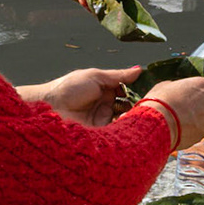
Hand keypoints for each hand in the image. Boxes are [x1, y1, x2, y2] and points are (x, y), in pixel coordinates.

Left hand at [23, 66, 142, 126]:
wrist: (48, 108)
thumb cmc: (68, 88)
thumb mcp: (95, 77)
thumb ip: (118, 76)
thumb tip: (139, 69)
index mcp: (106, 91)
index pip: (129, 92)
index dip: (140, 91)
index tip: (154, 91)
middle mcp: (107, 106)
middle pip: (130, 107)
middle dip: (140, 106)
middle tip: (153, 105)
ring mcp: (104, 121)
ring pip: (127, 120)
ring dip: (135, 117)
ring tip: (144, 114)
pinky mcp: (102, 135)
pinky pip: (118, 132)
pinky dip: (126, 128)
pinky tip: (132, 124)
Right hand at [145, 76, 203, 148]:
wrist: (158, 123)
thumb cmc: (161, 100)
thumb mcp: (167, 86)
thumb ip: (181, 87)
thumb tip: (179, 90)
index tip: (202, 94)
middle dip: (202, 107)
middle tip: (185, 108)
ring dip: (196, 120)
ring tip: (178, 121)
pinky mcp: (203, 135)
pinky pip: (198, 131)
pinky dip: (191, 131)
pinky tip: (177, 130)